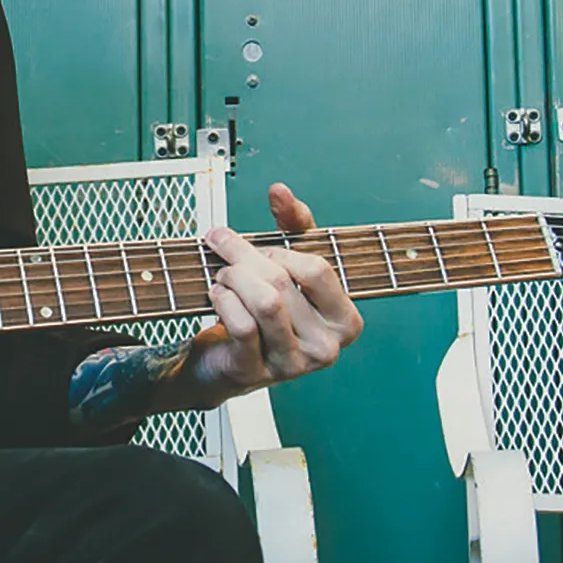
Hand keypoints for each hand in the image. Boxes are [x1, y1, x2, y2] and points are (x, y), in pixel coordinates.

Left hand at [184, 183, 363, 402]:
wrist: (227, 360)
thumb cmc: (267, 309)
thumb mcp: (289, 263)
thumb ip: (292, 223)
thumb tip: (280, 191)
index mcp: (345, 321)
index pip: (317, 269)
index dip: (280, 251)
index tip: (260, 249)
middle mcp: (325, 348)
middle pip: (283, 282)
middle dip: (244, 256)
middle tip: (223, 248)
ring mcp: (292, 365)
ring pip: (264, 302)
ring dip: (233, 277)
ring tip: (222, 274)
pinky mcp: (255, 372)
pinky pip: (240, 324)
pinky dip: (222, 300)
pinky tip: (216, 294)